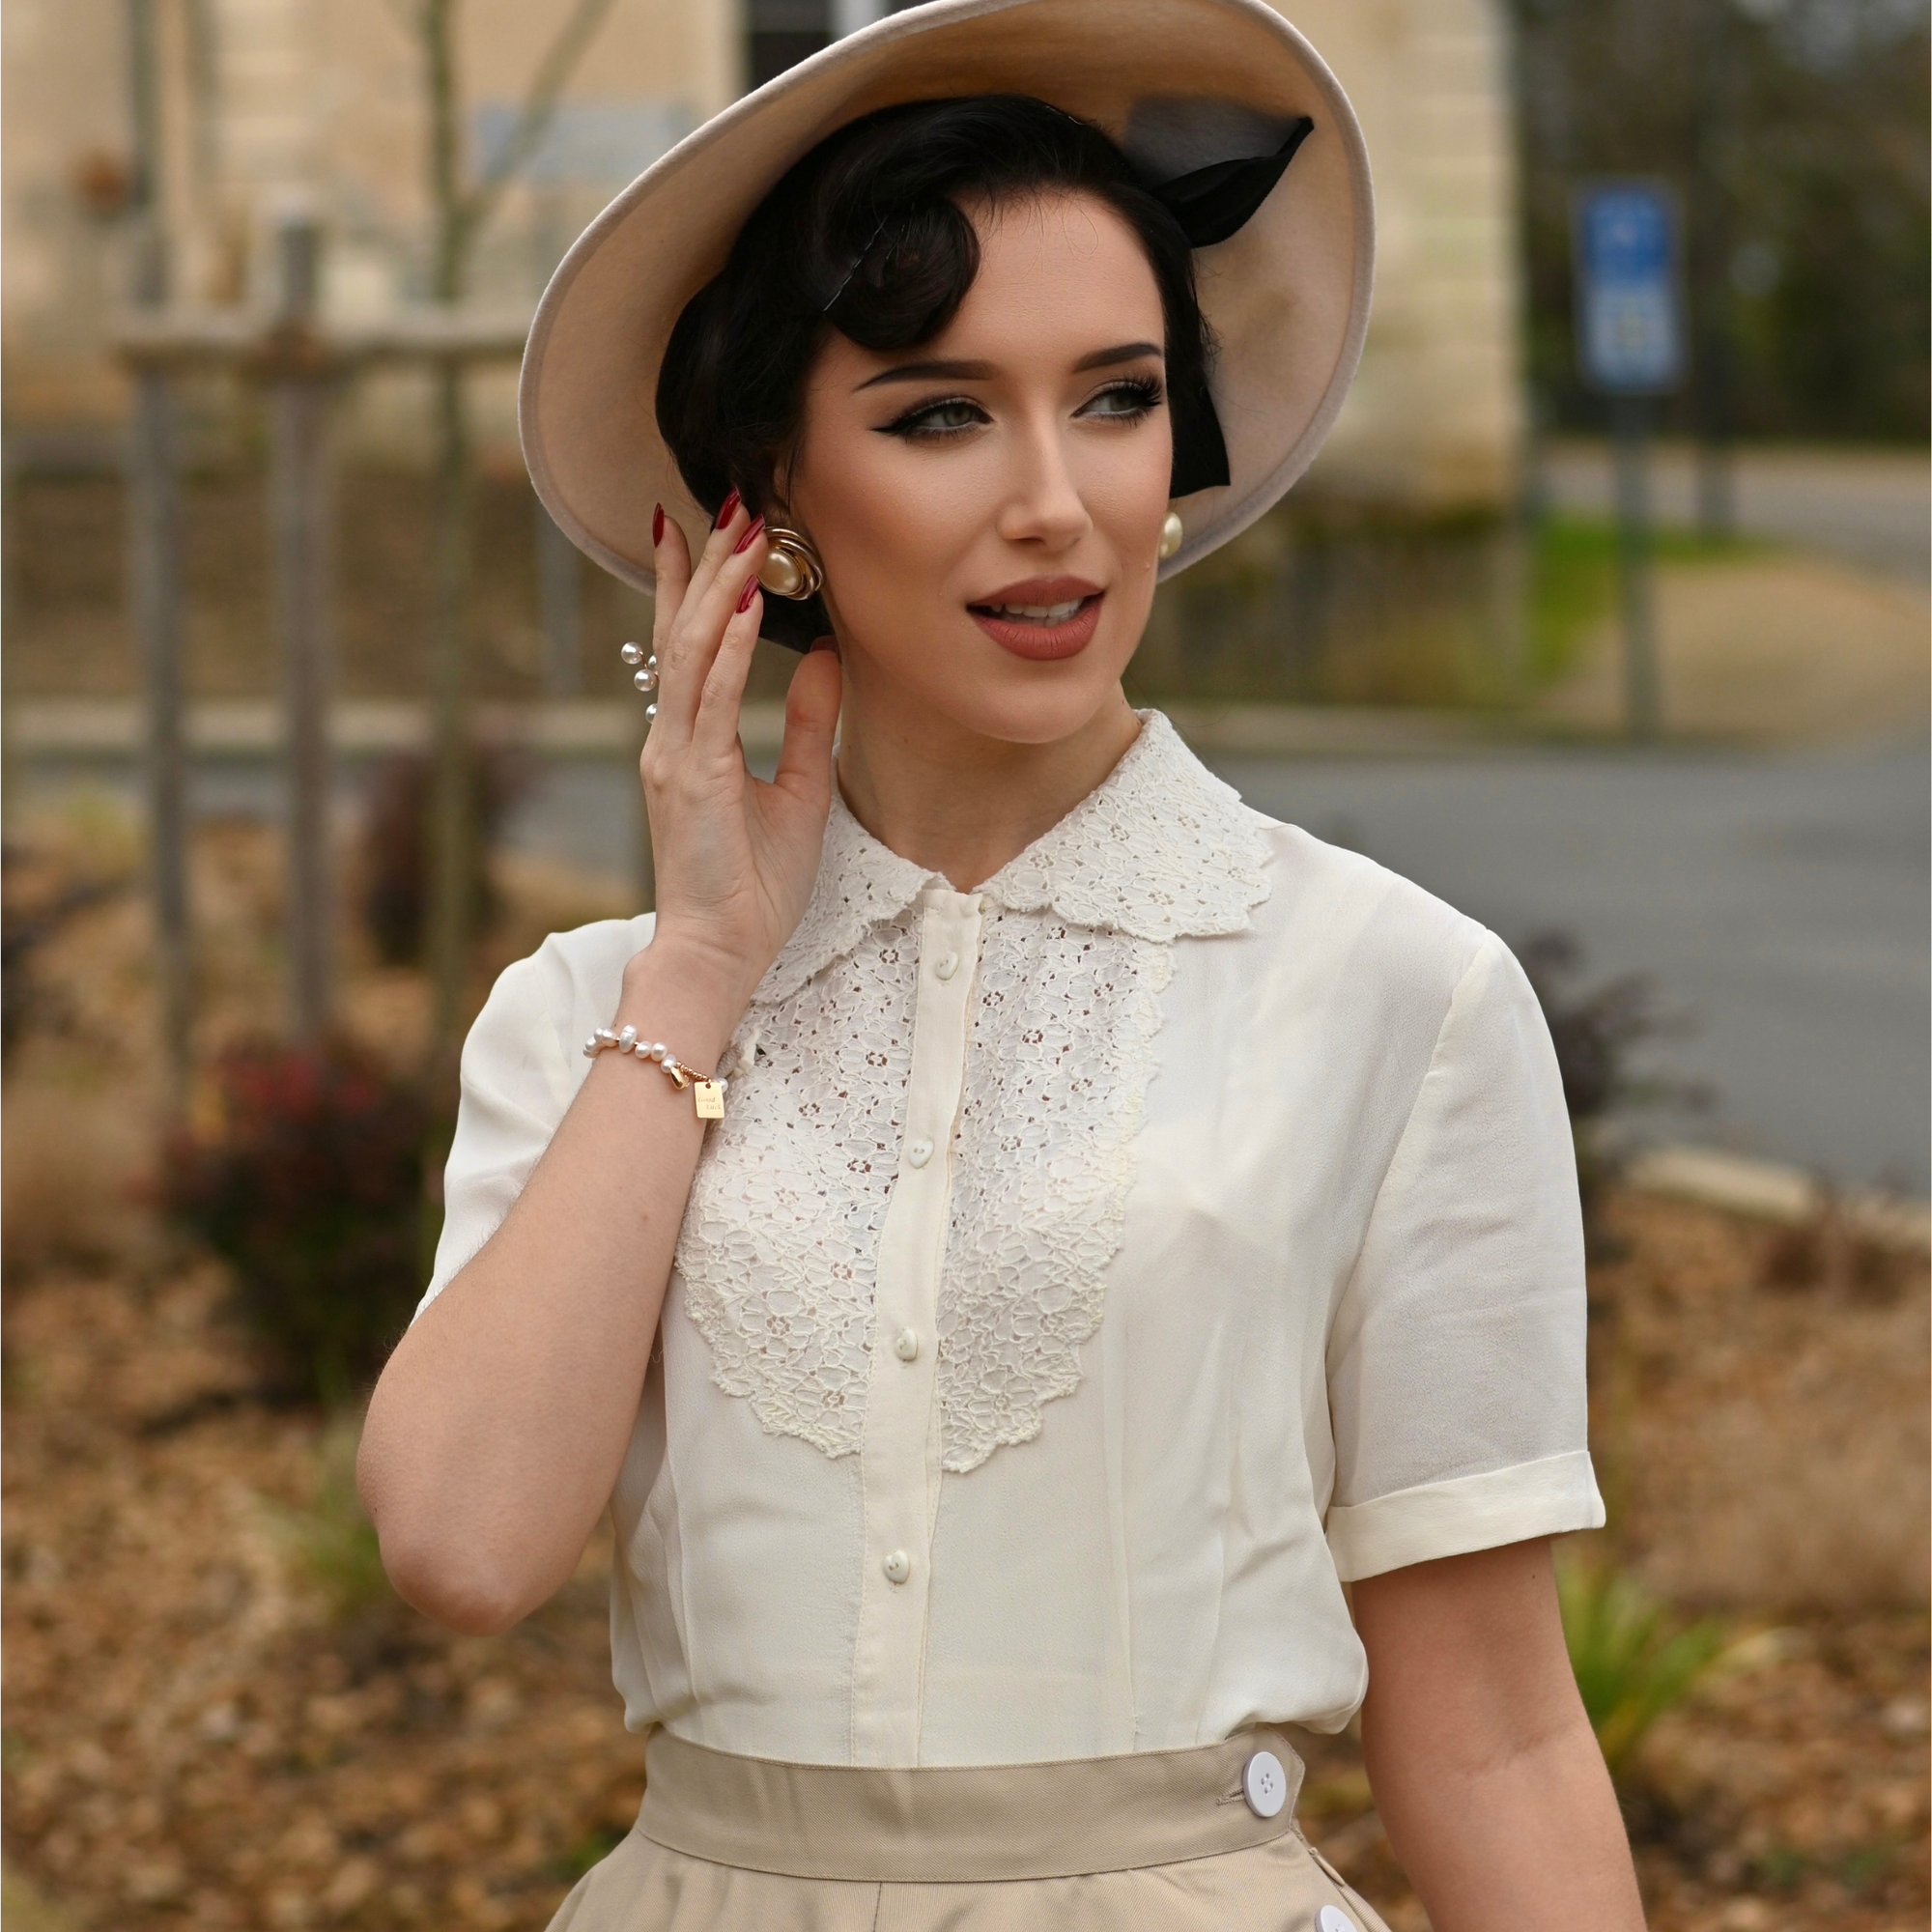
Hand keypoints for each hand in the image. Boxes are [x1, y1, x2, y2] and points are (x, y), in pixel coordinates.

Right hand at [637, 494, 842, 1012]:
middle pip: (682, 629)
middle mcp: (671, 738)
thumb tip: (828, 656)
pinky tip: (741, 606)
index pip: (688, 644)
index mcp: (690, 741)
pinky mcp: (687, 780)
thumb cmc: (750, 889)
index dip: (696, 581)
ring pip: (689, 651)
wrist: (717, 954)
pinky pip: (708, 701)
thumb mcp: (797, 792)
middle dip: (707, 561)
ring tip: (742, 531)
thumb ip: (808, 724)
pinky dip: (724, 650)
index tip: (710, 524)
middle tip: (732, 498)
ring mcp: (673, 756)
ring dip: (717, 586)